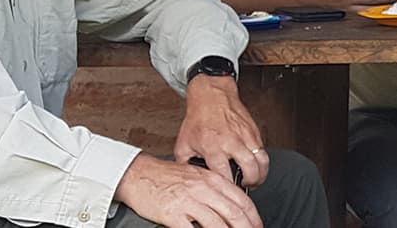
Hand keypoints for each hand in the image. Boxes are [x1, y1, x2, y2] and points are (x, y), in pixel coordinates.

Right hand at [115, 154, 262, 227]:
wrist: (138, 174)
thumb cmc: (166, 177)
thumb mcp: (198, 176)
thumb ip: (216, 188)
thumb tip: (233, 205)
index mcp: (212, 179)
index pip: (242, 200)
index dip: (254, 217)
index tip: (258, 226)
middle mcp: (203, 189)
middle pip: (234, 214)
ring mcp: (188, 201)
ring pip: (217, 224)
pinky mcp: (172, 213)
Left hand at [175, 75, 269, 188]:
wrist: (212, 96)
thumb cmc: (198, 119)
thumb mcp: (183, 144)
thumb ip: (185, 164)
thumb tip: (188, 178)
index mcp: (212, 147)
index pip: (224, 174)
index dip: (228, 187)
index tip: (227, 192)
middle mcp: (231, 142)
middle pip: (250, 169)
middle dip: (250, 183)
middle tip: (246, 187)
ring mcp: (245, 136)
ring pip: (262, 161)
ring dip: (261, 174)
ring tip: (255, 180)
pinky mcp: (254, 132)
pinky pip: (263, 151)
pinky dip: (261, 162)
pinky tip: (255, 166)